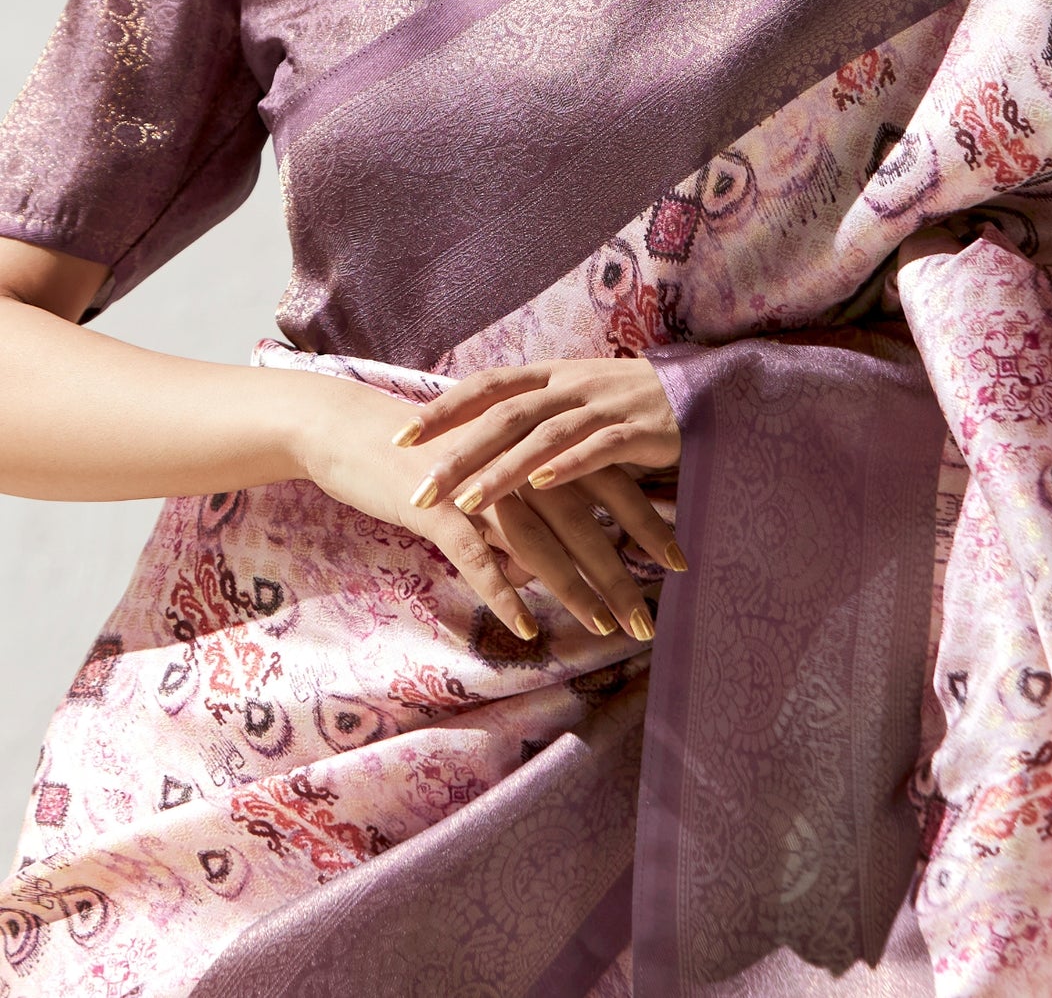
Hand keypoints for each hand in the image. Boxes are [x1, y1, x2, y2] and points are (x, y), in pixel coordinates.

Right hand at [293, 373, 678, 643]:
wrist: (360, 432)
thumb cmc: (432, 456)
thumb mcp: (492, 474)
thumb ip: (531, 509)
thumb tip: (554, 562)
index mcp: (539, 445)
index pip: (608, 485)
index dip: (646, 523)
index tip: (681, 562)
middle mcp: (520, 462)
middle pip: (584, 522)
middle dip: (620, 574)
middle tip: (651, 620)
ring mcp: (480, 484)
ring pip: (541, 543)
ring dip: (577, 590)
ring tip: (608, 629)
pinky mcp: (440, 508)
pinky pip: (479, 557)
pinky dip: (505, 593)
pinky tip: (529, 629)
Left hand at [389, 356, 682, 516]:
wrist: (708, 393)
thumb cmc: (634, 406)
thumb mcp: (579, 401)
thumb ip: (536, 419)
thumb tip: (480, 447)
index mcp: (554, 375)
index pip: (487, 386)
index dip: (443, 409)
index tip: (399, 437)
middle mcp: (573, 384)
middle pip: (505, 414)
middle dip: (458, 452)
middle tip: (420, 490)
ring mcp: (606, 404)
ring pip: (544, 434)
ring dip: (503, 468)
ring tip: (469, 501)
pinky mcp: (640, 429)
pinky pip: (598, 446)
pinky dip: (568, 465)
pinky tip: (542, 485)